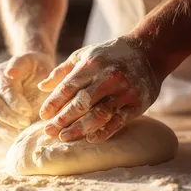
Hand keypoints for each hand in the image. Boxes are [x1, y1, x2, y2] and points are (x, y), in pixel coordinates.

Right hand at [0, 52, 53, 140]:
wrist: (35, 67)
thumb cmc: (40, 68)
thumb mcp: (42, 67)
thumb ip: (32, 80)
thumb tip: (17, 84)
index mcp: (4, 70)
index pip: (5, 88)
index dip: (15, 102)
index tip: (28, 112)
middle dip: (9, 116)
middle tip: (26, 123)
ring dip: (5, 125)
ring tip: (22, 131)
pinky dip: (3, 130)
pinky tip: (16, 135)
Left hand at [38, 37, 160, 142]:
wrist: (148, 52)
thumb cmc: (110, 55)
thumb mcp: (84, 55)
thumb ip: (62, 71)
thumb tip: (41, 87)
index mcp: (92, 64)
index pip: (68, 87)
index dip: (53, 103)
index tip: (43, 116)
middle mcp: (108, 77)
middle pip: (81, 103)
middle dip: (62, 119)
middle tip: (49, 132)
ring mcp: (124, 91)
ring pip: (99, 114)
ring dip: (80, 128)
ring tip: (64, 138)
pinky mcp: (137, 103)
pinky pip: (119, 120)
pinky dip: (104, 131)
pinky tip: (90, 139)